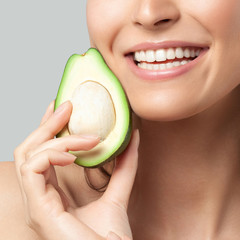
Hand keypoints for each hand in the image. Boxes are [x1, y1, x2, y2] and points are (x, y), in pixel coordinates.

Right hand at [14, 101, 138, 239]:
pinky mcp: (39, 210)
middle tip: (66, 105)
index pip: (42, 154)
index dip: (50, 129)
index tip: (64, 109)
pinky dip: (51, 154)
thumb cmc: (110, 239)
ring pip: (28, 156)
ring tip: (85, 135)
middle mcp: (40, 197)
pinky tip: (73, 154)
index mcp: (52, 194)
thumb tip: (132, 137)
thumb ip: (123, 166)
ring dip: (57, 138)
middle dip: (47, 124)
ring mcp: (37, 204)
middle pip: (29, 150)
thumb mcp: (119, 193)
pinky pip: (32, 170)